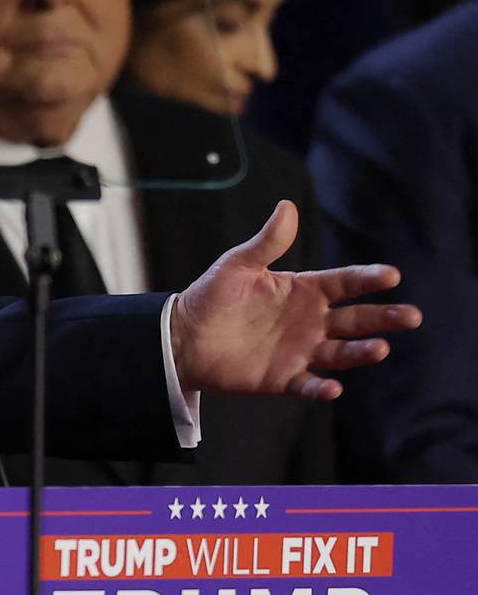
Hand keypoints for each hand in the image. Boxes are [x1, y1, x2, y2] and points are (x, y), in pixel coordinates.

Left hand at [171, 200, 421, 399]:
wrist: (182, 336)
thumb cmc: (212, 296)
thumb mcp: (237, 265)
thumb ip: (266, 243)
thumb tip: (288, 207)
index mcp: (304, 291)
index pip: (344, 283)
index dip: (368, 279)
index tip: (391, 276)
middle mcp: (310, 322)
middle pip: (356, 320)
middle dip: (384, 318)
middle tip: (412, 316)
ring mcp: (299, 351)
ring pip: (340, 353)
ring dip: (361, 352)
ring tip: (380, 348)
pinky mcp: (282, 378)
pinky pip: (307, 385)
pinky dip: (321, 387)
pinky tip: (333, 387)